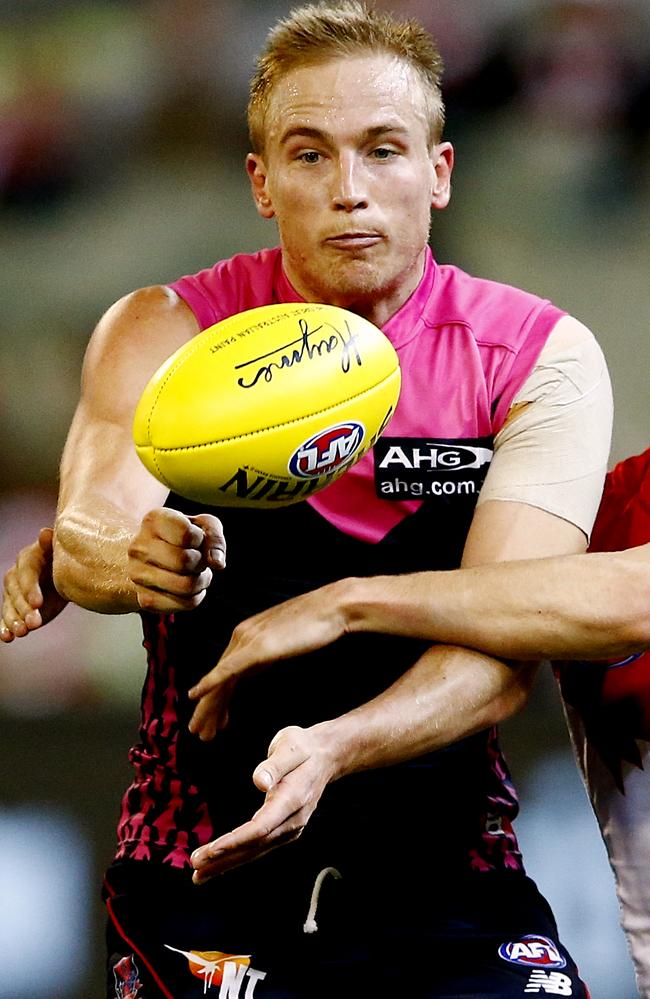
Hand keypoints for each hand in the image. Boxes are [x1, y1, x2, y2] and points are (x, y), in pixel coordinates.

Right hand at [1, 528, 67, 641]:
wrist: (68, 579)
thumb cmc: (66, 562)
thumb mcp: (60, 553)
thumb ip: (51, 545)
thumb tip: (45, 532)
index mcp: (27, 560)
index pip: (26, 574)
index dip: (30, 589)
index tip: (38, 603)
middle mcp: (16, 576)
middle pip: (16, 594)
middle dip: (24, 609)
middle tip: (34, 623)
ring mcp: (13, 594)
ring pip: (10, 608)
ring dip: (14, 621)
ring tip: (23, 632)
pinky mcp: (15, 609)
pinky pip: (6, 619)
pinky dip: (5, 628)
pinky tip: (7, 638)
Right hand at [128, 508, 225, 612]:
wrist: (149, 557)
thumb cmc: (180, 537)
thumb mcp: (201, 525)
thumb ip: (214, 536)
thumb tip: (217, 562)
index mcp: (153, 520)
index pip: (186, 534)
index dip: (200, 539)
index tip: (195, 539)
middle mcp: (139, 547)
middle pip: (185, 561)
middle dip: (201, 562)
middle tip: (198, 560)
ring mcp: (137, 575)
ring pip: (186, 586)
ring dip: (201, 581)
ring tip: (196, 573)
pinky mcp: (144, 599)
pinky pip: (184, 604)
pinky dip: (195, 597)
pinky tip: (188, 587)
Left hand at [187, 582, 348, 739]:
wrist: (334, 608)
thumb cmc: (319, 623)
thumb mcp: (290, 641)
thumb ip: (274, 650)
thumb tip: (270, 658)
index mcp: (250, 635)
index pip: (227, 672)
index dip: (218, 698)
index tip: (216, 721)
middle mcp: (243, 635)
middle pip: (218, 678)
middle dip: (209, 707)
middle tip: (200, 731)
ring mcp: (247, 640)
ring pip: (219, 679)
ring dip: (207, 706)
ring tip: (199, 730)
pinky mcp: (256, 647)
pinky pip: (227, 670)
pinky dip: (209, 684)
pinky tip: (196, 697)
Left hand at [190, 723, 336, 882]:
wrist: (325, 755)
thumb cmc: (303, 747)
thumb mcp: (290, 745)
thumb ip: (274, 764)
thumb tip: (259, 782)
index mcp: (293, 798)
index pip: (262, 827)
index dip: (236, 840)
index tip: (212, 850)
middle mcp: (293, 819)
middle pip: (256, 845)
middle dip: (225, 858)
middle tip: (195, 866)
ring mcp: (291, 827)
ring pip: (256, 850)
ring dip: (227, 863)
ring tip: (199, 874)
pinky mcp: (285, 829)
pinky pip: (259, 847)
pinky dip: (238, 856)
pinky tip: (219, 864)